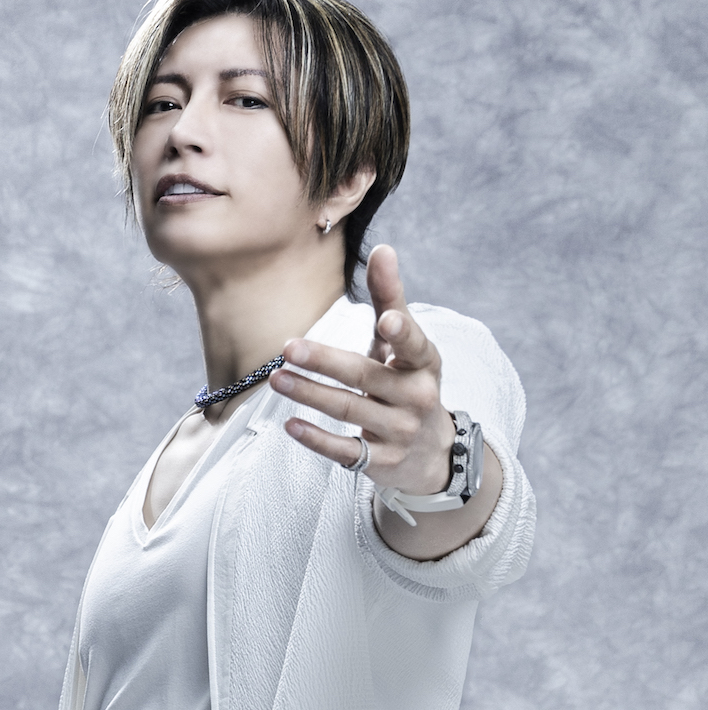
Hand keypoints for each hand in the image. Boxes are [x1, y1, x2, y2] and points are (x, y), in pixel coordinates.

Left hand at [269, 244, 453, 494]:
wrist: (431, 453)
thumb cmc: (409, 384)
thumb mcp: (406, 346)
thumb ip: (391, 299)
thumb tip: (382, 249)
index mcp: (423, 363)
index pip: (414, 345)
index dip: (402, 332)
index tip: (386, 318)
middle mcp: (416, 397)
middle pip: (366, 376)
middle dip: (326, 362)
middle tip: (289, 348)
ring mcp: (399, 431)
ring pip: (349, 410)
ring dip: (310, 394)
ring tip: (277, 379)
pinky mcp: (381, 460)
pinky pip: (345, 450)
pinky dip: (316, 439)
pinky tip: (290, 424)